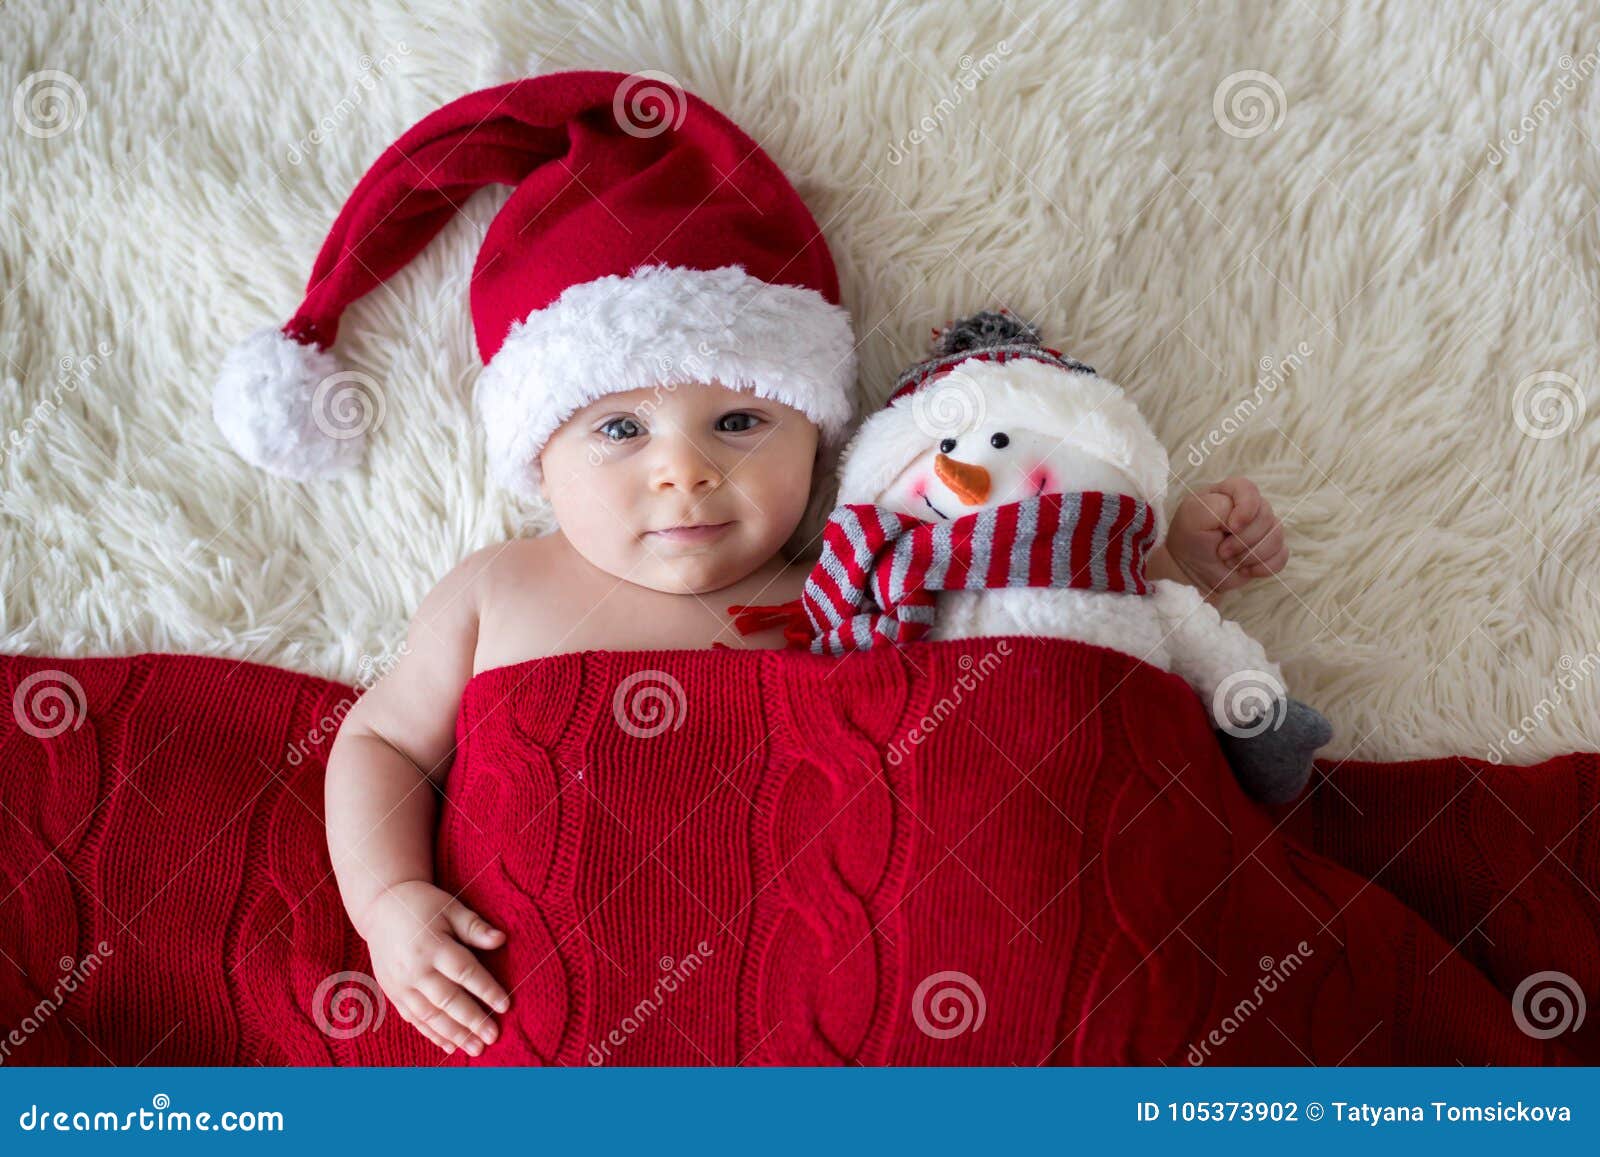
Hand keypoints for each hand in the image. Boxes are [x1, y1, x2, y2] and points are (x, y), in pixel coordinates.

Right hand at [360, 880, 509, 1055]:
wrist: (380, 907)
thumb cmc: (423, 905)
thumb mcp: (450, 908)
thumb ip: (474, 927)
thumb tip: (501, 939)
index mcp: (432, 945)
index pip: (464, 971)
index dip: (485, 989)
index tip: (505, 1005)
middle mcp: (414, 968)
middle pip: (447, 999)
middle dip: (472, 1020)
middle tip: (493, 1036)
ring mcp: (400, 983)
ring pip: (429, 1015)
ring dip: (454, 1034)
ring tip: (476, 1048)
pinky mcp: (392, 992)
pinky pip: (414, 1018)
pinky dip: (432, 1033)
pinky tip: (450, 1045)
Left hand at [1165, 477, 1286, 596]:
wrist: (1191, 570)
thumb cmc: (1189, 539)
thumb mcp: (1192, 518)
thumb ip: (1216, 507)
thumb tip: (1241, 520)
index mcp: (1229, 493)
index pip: (1249, 489)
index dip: (1246, 509)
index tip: (1230, 527)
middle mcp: (1249, 507)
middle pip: (1265, 516)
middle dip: (1243, 540)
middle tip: (1221, 552)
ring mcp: (1262, 528)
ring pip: (1276, 536)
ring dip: (1251, 555)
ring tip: (1229, 561)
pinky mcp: (1269, 549)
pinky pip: (1281, 556)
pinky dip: (1262, 567)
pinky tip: (1244, 570)